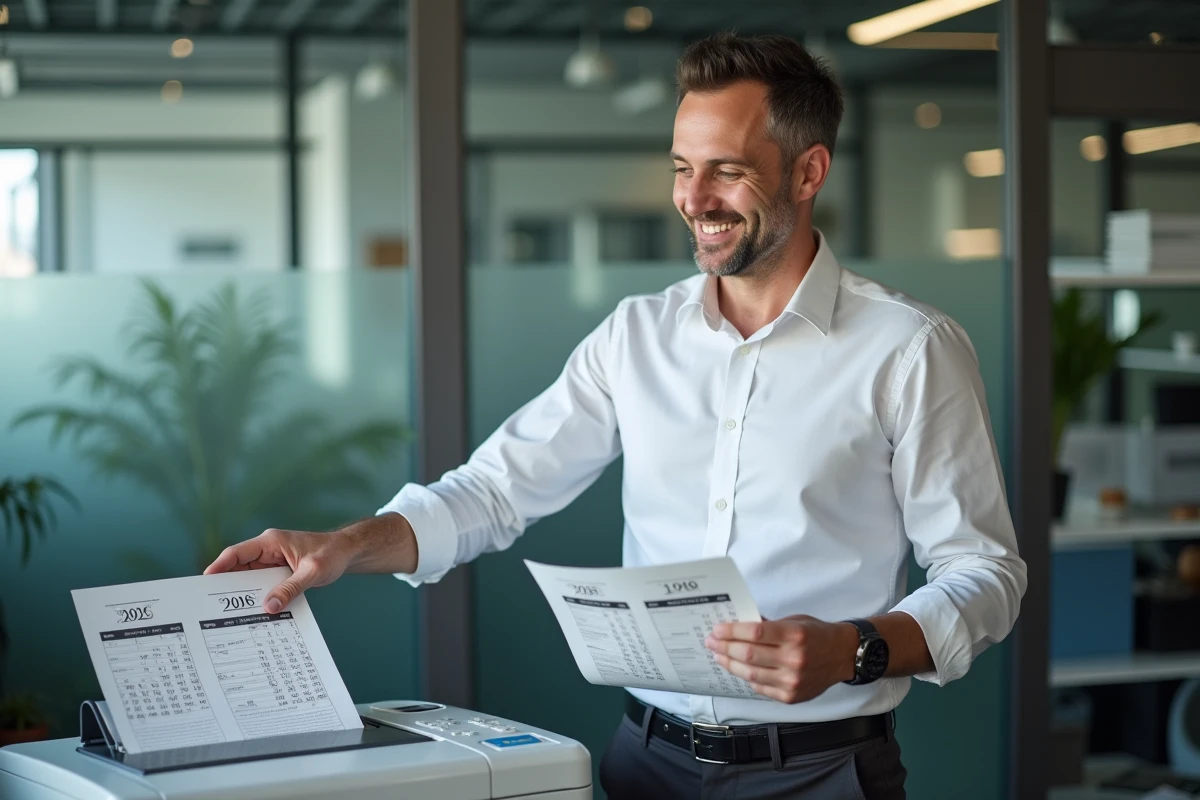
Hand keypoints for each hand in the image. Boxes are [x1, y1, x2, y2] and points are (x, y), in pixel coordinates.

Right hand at [204, 528, 354, 613]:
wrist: (347, 553)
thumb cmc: (332, 555)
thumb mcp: (312, 572)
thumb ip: (291, 588)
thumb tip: (269, 607)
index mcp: (271, 542)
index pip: (237, 553)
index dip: (219, 566)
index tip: (204, 581)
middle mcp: (267, 550)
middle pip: (238, 568)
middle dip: (226, 585)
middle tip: (210, 605)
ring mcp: (272, 561)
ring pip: (248, 579)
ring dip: (242, 593)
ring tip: (228, 613)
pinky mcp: (278, 572)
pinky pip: (262, 585)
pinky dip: (257, 596)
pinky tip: (253, 611)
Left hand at [705, 615, 858, 703]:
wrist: (843, 656)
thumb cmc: (817, 634)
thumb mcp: (794, 621)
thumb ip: (768, 625)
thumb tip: (738, 625)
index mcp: (794, 635)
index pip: (754, 632)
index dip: (731, 631)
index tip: (717, 630)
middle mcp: (793, 659)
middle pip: (748, 654)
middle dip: (724, 647)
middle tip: (711, 642)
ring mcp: (792, 681)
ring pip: (750, 673)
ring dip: (730, 663)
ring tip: (719, 656)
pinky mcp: (790, 696)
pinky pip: (759, 687)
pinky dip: (746, 677)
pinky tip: (738, 668)